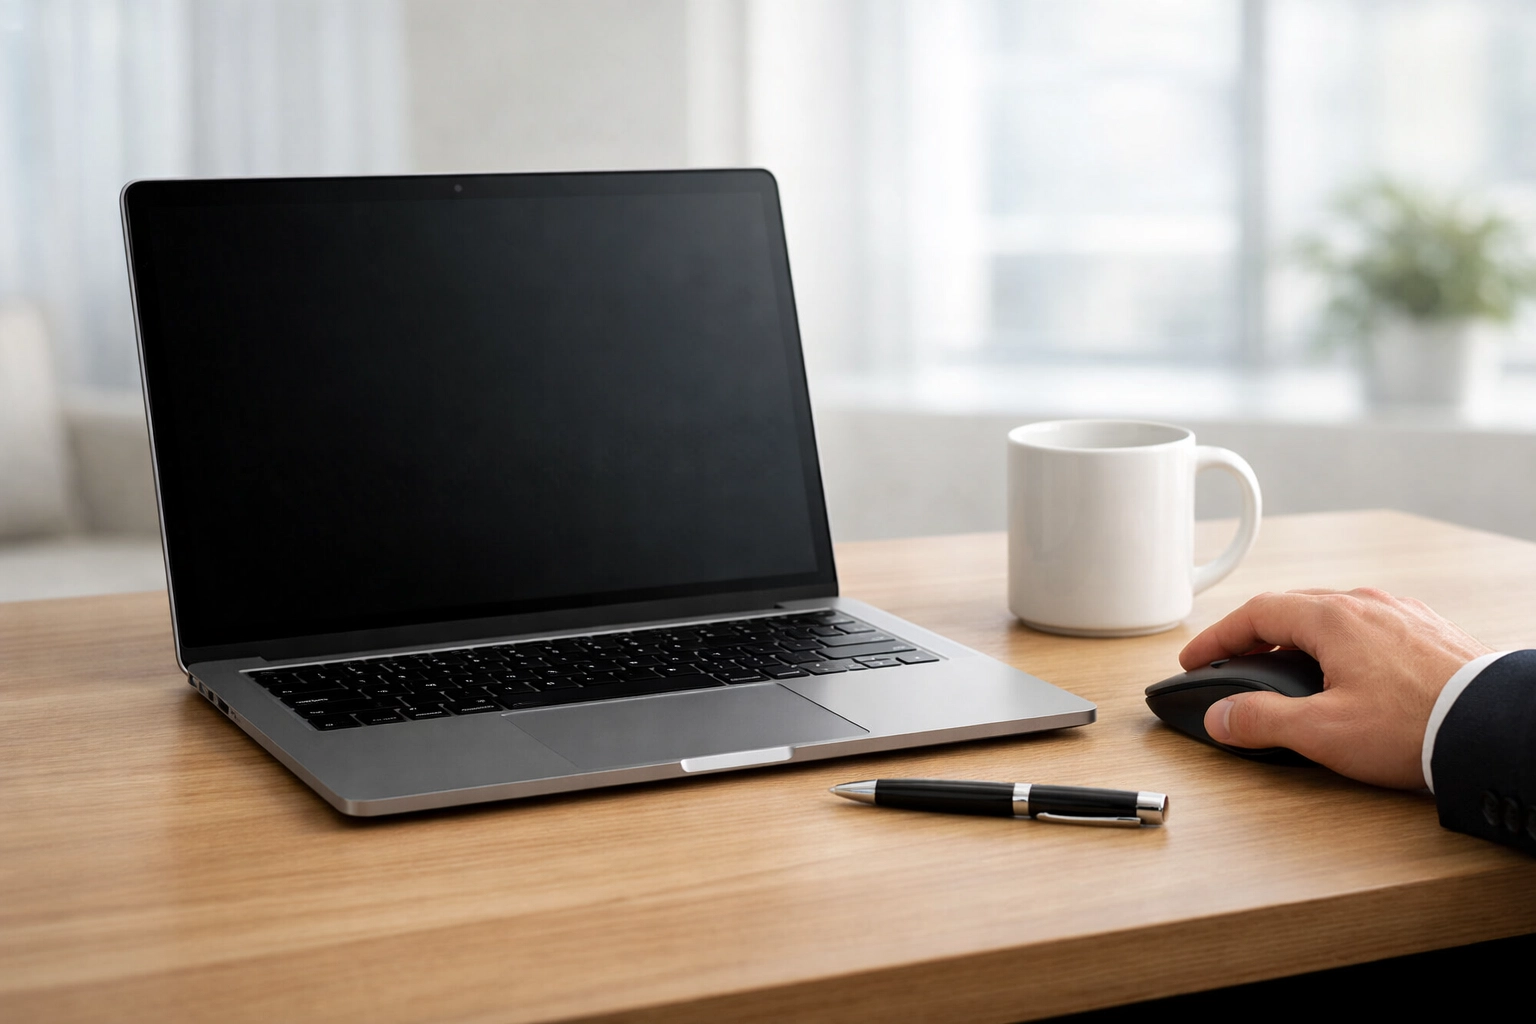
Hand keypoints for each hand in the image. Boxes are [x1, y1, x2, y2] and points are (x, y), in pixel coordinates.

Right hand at [1179, 588, 1492, 788]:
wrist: (1495, 729)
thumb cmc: (1416, 727)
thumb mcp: (1323, 732)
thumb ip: (1261, 721)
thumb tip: (1219, 718)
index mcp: (1332, 618)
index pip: (1255, 614)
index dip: (1217, 638)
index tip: (1196, 660)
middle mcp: (1366, 604)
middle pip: (1291, 609)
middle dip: (1254, 636)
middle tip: (1231, 664)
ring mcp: (1402, 615)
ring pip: (1332, 616)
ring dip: (1298, 639)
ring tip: (1285, 671)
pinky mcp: (1431, 633)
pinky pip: (1369, 627)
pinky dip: (1340, 644)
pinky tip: (1347, 673)